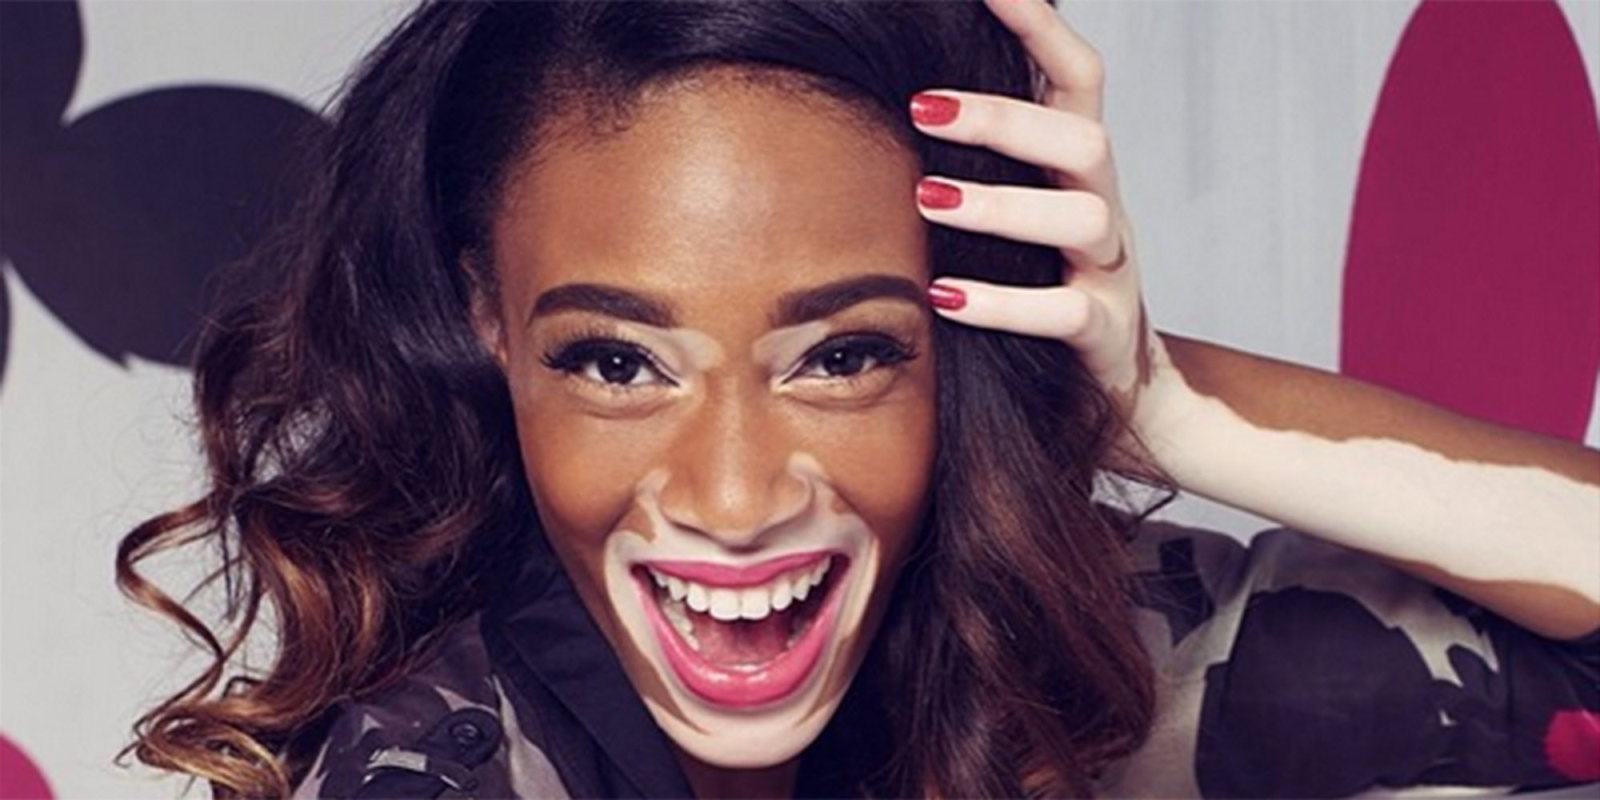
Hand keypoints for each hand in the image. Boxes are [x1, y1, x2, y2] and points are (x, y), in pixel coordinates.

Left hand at [915, 0, 1169, 448]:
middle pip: (1084, 137)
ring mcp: (1111, 269)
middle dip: (1004, 117)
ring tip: (928, 199)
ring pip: (1082, 218)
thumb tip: (900, 102)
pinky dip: (1003, 302)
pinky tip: (944, 297)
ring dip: (1002, 205)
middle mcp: (1105, 206)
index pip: (1077, 76)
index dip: (1041, 25)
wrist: (1117, 391)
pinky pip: (1063, 312)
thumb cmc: (1043, 284)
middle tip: (921, 106)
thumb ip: (981, 161)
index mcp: (1080, 167)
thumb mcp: (1018, 214)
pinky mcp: (1102, 331)